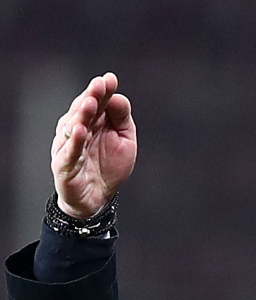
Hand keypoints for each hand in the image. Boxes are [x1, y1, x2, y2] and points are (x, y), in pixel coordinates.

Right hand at [51, 72, 136, 218]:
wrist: (98, 197)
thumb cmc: (109, 166)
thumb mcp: (124, 140)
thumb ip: (122, 119)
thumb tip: (118, 97)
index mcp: (93, 121)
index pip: (96, 101)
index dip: (102, 90)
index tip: (110, 79)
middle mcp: (78, 129)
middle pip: (83, 110)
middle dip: (91, 97)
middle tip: (99, 85)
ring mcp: (69, 145)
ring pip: (73, 127)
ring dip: (82, 114)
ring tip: (90, 103)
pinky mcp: (64, 163)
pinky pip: (69, 151)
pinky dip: (74, 141)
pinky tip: (80, 130)